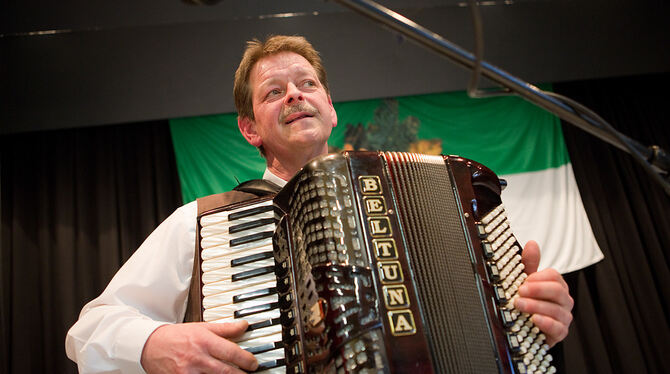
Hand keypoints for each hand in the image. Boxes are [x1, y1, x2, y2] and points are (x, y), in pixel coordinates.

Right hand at [140, 321, 257, 373]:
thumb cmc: (177, 336)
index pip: (231, 352)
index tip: (253, 364)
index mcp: (204, 341)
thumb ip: (225, 329)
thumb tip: (244, 325)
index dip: (246, 359)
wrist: (150, 345)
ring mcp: (188, 372)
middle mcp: (197, 358)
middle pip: (225, 371)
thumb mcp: (202, 327)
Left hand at [514, 240, 573, 346]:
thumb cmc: (530, 302)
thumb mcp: (527, 282)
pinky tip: (534, 319)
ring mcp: (564, 316)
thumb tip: (532, 244)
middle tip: (520, 292)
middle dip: (537, 290)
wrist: (528, 328)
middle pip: (558, 291)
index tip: (524, 281)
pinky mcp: (560, 332)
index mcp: (557, 286)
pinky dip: (546, 323)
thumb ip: (529, 264)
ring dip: (535, 306)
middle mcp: (563, 300)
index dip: (538, 278)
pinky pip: (558, 328)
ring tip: (519, 305)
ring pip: (556, 309)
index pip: (554, 276)